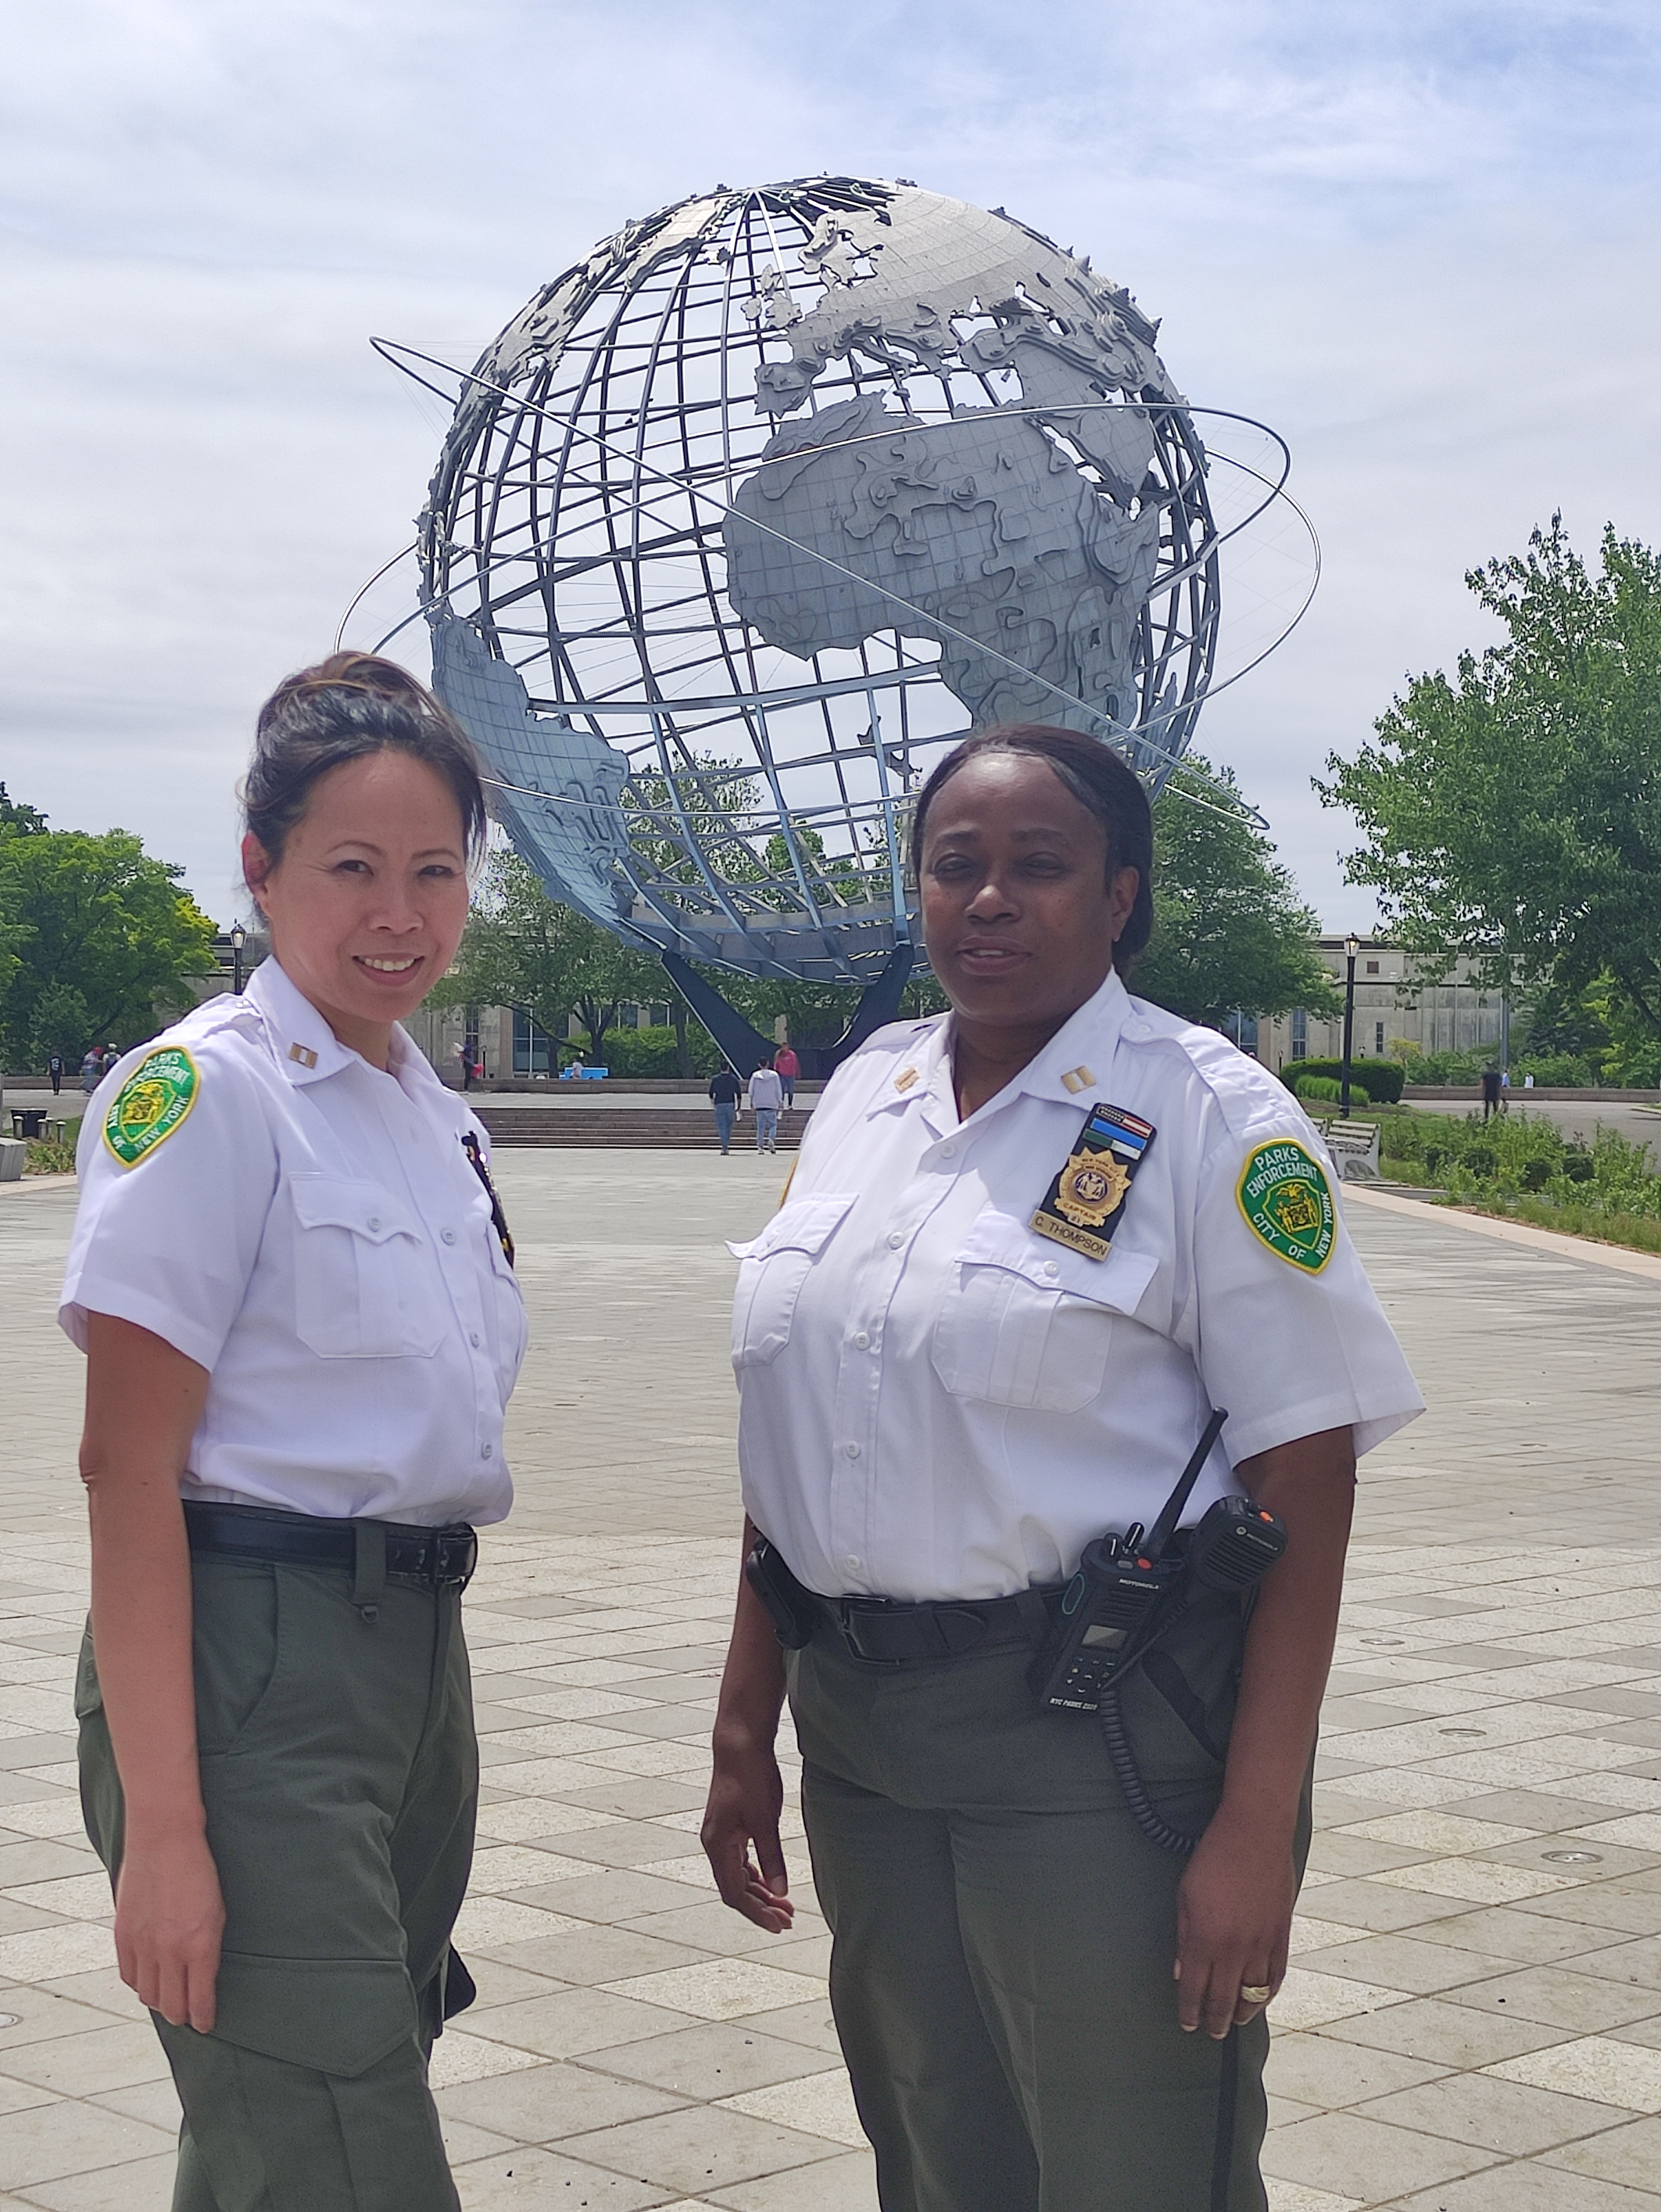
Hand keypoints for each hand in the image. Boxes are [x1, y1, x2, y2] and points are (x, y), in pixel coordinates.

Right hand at [114, 1829, 224, 2030]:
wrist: (164, 1840)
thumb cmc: (199, 1871)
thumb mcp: (217, 1911)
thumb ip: (207, 1948)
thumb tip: (202, 1977)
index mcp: (198, 1945)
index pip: (198, 2000)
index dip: (203, 2018)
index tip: (206, 2025)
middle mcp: (168, 1951)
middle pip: (170, 2005)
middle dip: (181, 2016)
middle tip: (188, 2016)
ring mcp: (142, 1944)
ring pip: (146, 1994)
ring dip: (159, 2002)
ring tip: (169, 2000)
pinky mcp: (122, 1935)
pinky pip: (128, 1975)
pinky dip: (138, 1983)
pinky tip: (147, 1980)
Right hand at [702, 1730, 794, 1933]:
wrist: (740, 1744)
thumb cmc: (751, 1778)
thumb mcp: (765, 1820)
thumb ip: (772, 1857)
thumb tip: (781, 1892)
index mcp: (717, 1846)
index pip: (735, 1894)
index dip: (756, 1913)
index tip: (779, 1925)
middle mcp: (714, 1844)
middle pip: (735, 1889)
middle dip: (761, 1907)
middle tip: (788, 1920)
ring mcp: (721, 1836)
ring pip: (739, 1876)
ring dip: (761, 1892)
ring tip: (786, 1905)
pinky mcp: (730, 1827)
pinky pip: (741, 1861)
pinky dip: (757, 1875)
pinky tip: (773, 1881)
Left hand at [1174, 1810, 1294, 2038]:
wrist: (1254, 1833)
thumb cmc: (1213, 1858)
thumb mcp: (1185, 1895)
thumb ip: (1184, 1938)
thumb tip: (1182, 1973)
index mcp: (1206, 1938)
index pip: (1196, 1989)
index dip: (1190, 2011)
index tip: (1187, 2024)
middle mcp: (1235, 1948)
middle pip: (1224, 1999)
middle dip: (1215, 2021)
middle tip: (1211, 2033)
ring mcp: (1262, 1943)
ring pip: (1254, 1993)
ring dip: (1243, 2012)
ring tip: (1234, 2022)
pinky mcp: (1282, 1933)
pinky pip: (1277, 1975)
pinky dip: (1269, 1993)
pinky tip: (1261, 1999)